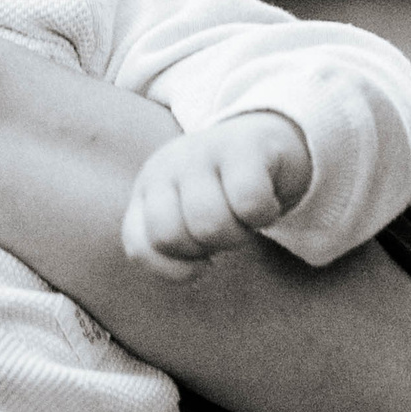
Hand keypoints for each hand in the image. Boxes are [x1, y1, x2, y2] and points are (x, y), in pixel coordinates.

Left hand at [120, 111, 314, 279]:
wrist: (271, 140)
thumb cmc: (226, 192)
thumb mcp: (187, 218)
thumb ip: (170, 248)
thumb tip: (189, 271)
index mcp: (148, 188)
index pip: (139, 245)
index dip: (174, 267)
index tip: (201, 256)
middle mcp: (168, 165)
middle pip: (171, 236)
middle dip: (206, 247)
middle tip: (226, 228)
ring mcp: (203, 151)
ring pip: (209, 224)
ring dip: (237, 234)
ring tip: (245, 216)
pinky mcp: (244, 145)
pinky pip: (249, 203)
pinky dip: (264, 214)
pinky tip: (266, 202)